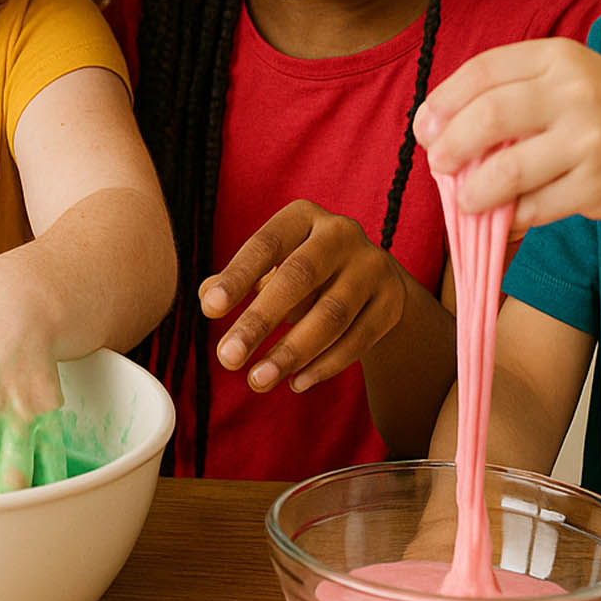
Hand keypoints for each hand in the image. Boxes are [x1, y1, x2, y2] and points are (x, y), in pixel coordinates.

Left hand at [202, 199, 422, 393]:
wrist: (371, 282)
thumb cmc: (304, 274)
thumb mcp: (271, 268)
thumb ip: (240, 281)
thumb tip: (207, 295)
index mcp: (303, 217)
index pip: (265, 244)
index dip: (238, 276)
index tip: (209, 309)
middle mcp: (341, 234)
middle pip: (298, 278)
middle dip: (260, 321)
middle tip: (227, 358)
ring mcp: (372, 266)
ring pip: (331, 315)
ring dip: (291, 353)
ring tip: (257, 381)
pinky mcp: (392, 302)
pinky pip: (358, 339)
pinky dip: (325, 365)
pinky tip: (296, 383)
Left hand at [414, 37, 600, 227]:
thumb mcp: (572, 86)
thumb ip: (516, 98)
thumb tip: (441, 134)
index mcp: (561, 57)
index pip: (483, 71)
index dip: (443, 102)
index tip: (424, 127)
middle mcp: (577, 90)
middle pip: (487, 117)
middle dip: (449, 146)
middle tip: (437, 164)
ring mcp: (590, 138)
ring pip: (506, 170)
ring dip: (474, 192)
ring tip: (466, 201)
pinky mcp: (598, 184)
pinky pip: (534, 206)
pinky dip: (511, 218)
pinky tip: (505, 219)